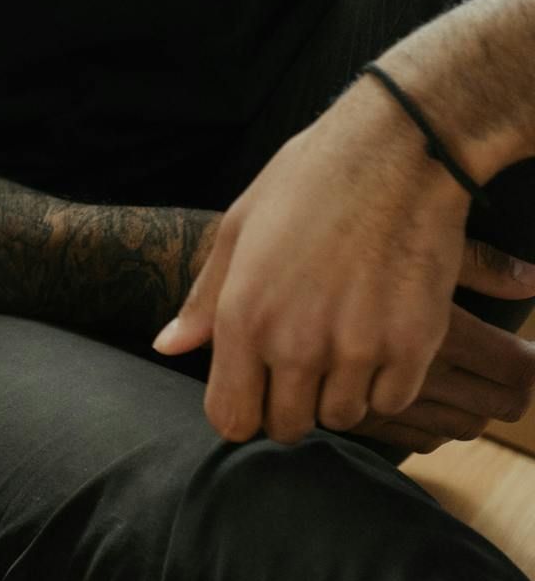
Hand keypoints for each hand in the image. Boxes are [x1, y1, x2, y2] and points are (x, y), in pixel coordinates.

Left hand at [155, 77, 534, 443]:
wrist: (395, 155)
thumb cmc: (307, 184)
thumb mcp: (237, 229)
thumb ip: (203, 300)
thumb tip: (166, 346)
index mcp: (244, 317)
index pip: (232, 418)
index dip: (240, 411)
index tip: (253, 392)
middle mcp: (297, 344)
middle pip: (287, 426)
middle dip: (289, 405)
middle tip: (302, 366)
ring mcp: (357, 350)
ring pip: (342, 417)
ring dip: (340, 393)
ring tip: (342, 342)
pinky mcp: (413, 347)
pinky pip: (393, 402)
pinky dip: (386, 383)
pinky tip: (380, 340)